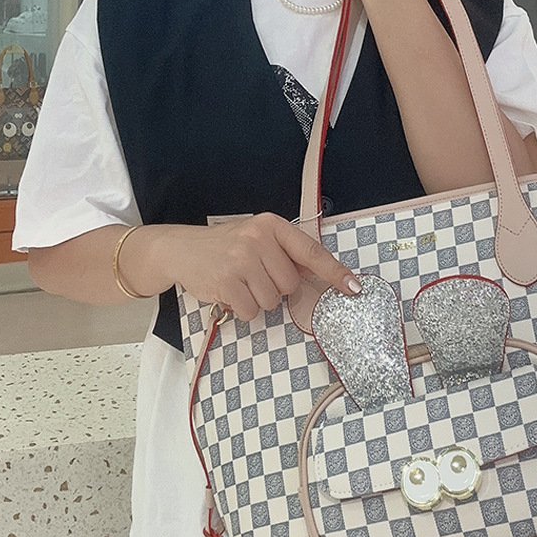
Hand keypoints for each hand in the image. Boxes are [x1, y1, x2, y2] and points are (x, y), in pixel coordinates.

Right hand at [157, 213, 360, 321]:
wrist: (182, 249)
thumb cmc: (226, 246)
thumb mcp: (257, 237)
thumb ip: (285, 252)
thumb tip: (318, 276)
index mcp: (271, 225)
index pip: (310, 251)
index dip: (334, 272)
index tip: (354, 288)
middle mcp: (258, 238)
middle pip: (290, 284)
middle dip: (276, 287)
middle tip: (254, 275)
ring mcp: (241, 260)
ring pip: (272, 300)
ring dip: (258, 299)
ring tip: (240, 282)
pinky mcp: (226, 282)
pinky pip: (251, 311)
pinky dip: (242, 309)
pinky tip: (229, 292)